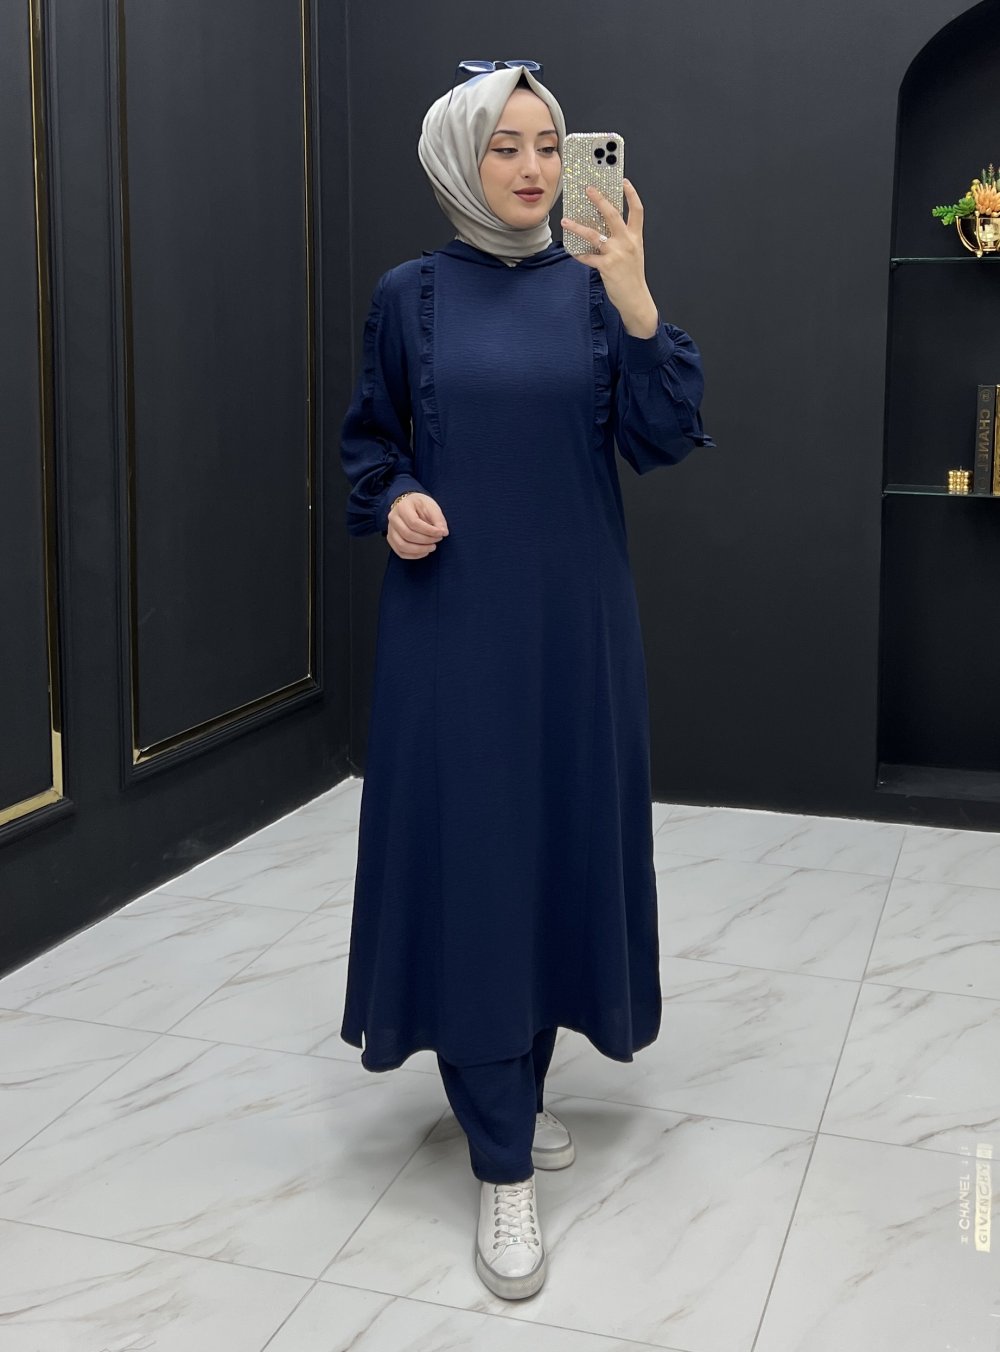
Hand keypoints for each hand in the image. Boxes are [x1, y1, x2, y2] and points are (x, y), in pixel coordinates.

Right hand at [387, 491, 448, 559]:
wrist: (408, 504)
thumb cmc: (420, 505)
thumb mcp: (431, 506)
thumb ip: (438, 519)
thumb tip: (443, 532)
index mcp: (402, 507)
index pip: (414, 523)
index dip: (429, 531)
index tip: (441, 533)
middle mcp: (393, 519)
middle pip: (408, 535)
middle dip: (426, 540)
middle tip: (438, 539)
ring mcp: (390, 530)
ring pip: (402, 546)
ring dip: (420, 550)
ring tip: (432, 547)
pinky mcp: (391, 539)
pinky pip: (400, 552)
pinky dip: (414, 555)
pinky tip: (424, 552)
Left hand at [561, 179, 658, 337]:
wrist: (636, 299)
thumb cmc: (633, 277)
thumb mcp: (633, 253)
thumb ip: (623, 239)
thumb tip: (605, 228)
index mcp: (635, 237)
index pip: (637, 210)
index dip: (631, 194)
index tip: (624, 182)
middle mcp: (627, 242)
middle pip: (613, 214)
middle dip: (599, 200)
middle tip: (589, 189)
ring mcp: (616, 254)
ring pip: (594, 235)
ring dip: (577, 227)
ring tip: (565, 221)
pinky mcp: (606, 266)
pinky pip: (587, 257)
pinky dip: (578, 254)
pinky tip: (571, 251)